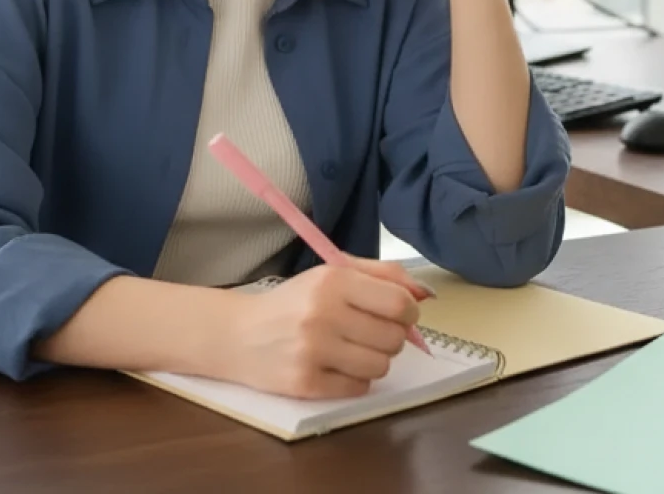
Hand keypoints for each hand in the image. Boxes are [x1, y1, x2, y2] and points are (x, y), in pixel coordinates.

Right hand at [222, 261, 431, 398]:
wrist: (237, 334)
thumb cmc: (293, 302)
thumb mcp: (332, 274)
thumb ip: (382, 275)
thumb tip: (426, 294)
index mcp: (333, 281)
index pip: (398, 304)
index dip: (409, 313)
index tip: (399, 315)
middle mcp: (323, 314)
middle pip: (393, 338)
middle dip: (390, 338)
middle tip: (370, 333)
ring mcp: (313, 351)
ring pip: (380, 366)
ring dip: (374, 360)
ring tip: (353, 350)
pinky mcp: (305, 383)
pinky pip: (359, 388)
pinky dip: (356, 380)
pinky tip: (337, 367)